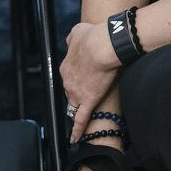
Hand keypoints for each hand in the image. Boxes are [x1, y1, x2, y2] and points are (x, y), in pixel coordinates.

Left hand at [61, 22, 119, 141]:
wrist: (104, 45)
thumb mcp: (79, 31)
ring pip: (76, 105)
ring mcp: (77, 92)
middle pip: (71, 91)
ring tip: (86, 113)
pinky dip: (77, 130)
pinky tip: (75, 139)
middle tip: (91, 89)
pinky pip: (81, 119)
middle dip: (79, 92)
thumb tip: (71, 40)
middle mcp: (68, 81)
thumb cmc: (94, 36)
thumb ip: (73, 37)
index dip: (78, 77)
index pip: (69, 76)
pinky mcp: (88, 101)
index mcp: (66, 66)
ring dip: (80, 108)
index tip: (85, 76)